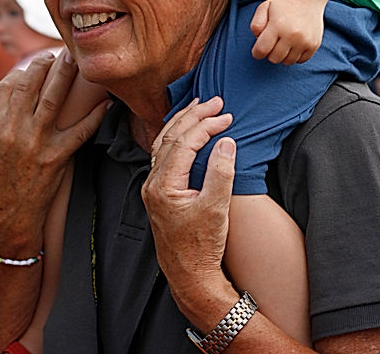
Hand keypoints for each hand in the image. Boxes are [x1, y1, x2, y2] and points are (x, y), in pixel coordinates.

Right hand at [0, 51, 108, 252]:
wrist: (6, 218)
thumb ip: (0, 115)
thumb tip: (19, 84)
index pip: (9, 85)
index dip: (25, 70)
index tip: (38, 62)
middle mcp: (12, 131)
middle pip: (31, 83)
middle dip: (46, 62)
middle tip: (60, 54)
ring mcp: (34, 143)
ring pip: (53, 98)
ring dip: (67, 75)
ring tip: (76, 62)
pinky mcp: (55, 158)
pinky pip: (79, 131)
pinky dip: (95, 116)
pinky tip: (105, 103)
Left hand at [142, 97, 234, 303]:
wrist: (190, 277)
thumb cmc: (203, 247)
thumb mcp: (216, 208)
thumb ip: (220, 172)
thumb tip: (225, 141)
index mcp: (163, 185)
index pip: (183, 142)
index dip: (205, 125)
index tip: (226, 117)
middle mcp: (153, 183)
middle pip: (170, 137)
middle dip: (194, 116)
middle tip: (216, 102)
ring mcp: (153, 188)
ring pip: (164, 143)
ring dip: (183, 123)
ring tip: (201, 107)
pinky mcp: (159, 192)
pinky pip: (164, 154)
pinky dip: (177, 137)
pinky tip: (187, 131)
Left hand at [250, 0, 323, 64]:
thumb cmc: (282, 5)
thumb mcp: (264, 8)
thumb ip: (255, 24)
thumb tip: (258, 40)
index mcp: (277, 25)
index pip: (261, 50)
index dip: (257, 52)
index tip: (259, 48)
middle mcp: (292, 35)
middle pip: (274, 59)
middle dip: (270, 53)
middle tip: (273, 42)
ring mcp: (305, 41)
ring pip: (287, 62)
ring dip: (283, 55)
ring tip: (284, 42)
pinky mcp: (314, 45)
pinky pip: (300, 61)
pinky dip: (295, 56)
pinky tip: (294, 44)